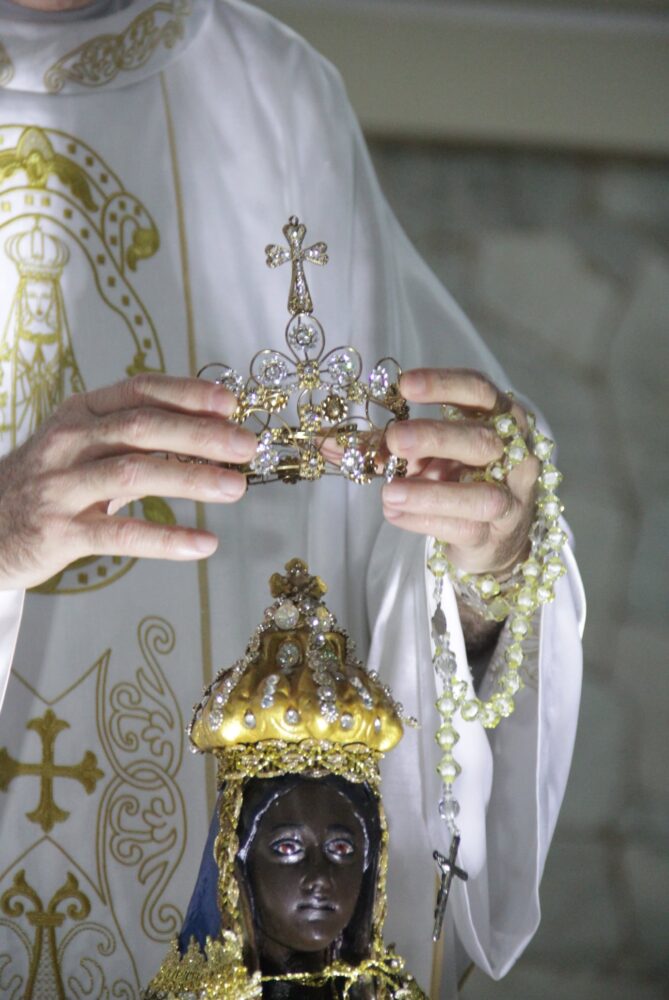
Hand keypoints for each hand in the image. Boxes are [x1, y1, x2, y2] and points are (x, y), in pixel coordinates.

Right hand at [0, 374, 257, 590]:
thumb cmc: (48, 483)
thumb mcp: (81, 444)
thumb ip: (132, 435)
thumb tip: (208, 429)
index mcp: (80, 412)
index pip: (140, 390)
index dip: (188, 394)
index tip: (230, 403)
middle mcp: (69, 442)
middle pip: (143, 427)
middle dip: (201, 434)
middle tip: (246, 447)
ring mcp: (62, 487)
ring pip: (135, 473)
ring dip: (192, 478)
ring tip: (236, 487)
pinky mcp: (61, 532)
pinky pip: (121, 533)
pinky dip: (166, 538)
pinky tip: (204, 544)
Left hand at [382, 368, 538, 576]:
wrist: (496, 537)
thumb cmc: (460, 480)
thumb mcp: (431, 454)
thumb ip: (389, 447)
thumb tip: (328, 443)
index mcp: (500, 419)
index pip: (479, 391)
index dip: (444, 384)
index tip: (405, 385)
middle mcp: (515, 454)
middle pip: (483, 440)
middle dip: (437, 437)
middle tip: (395, 440)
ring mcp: (512, 499)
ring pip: (480, 495)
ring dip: (430, 493)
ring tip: (388, 493)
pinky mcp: (497, 535)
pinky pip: (463, 528)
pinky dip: (424, 520)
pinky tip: (394, 514)